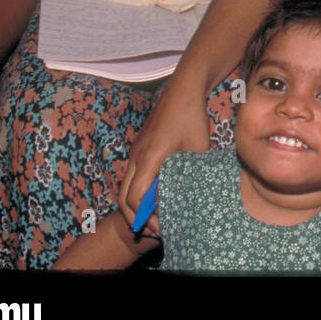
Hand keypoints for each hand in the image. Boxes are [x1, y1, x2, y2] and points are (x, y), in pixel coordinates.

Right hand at [117, 81, 208, 236]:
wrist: (183, 90)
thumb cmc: (191, 117)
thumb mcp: (197, 149)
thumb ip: (191, 172)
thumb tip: (195, 196)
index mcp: (148, 158)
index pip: (135, 197)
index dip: (146, 217)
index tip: (162, 227)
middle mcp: (136, 156)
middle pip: (123, 196)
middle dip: (135, 217)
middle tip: (155, 230)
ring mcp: (135, 151)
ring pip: (125, 186)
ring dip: (135, 204)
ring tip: (156, 217)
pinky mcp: (139, 148)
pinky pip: (132, 176)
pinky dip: (138, 191)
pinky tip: (157, 196)